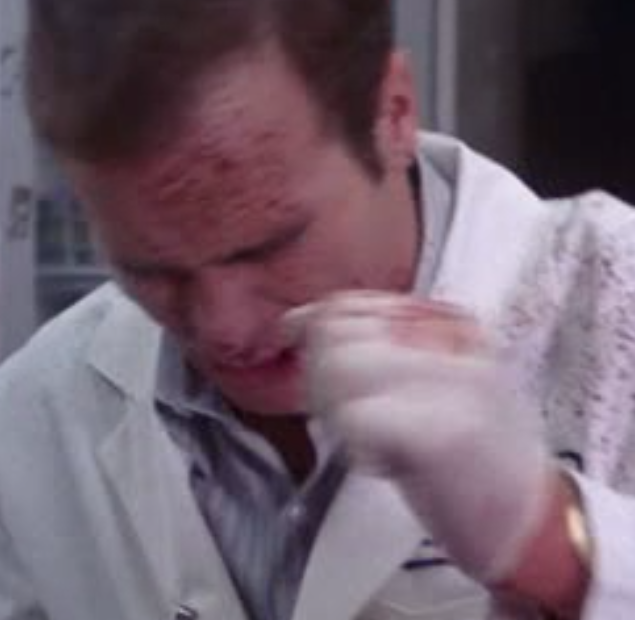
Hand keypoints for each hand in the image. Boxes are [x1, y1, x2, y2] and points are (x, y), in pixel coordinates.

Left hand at [286, 291, 555, 582]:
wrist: (535, 526)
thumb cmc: (477, 460)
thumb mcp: (436, 383)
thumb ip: (380, 350)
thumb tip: (308, 324)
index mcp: (450, 326)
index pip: (354, 303)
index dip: (313, 321)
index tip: (294, 336)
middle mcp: (453, 345)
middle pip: (339, 331)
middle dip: (316, 370)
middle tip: (338, 411)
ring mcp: (451, 385)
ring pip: (342, 367)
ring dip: (333, 407)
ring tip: (362, 437)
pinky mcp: (440, 434)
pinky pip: (358, 417)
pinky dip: (355, 442)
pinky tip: (380, 462)